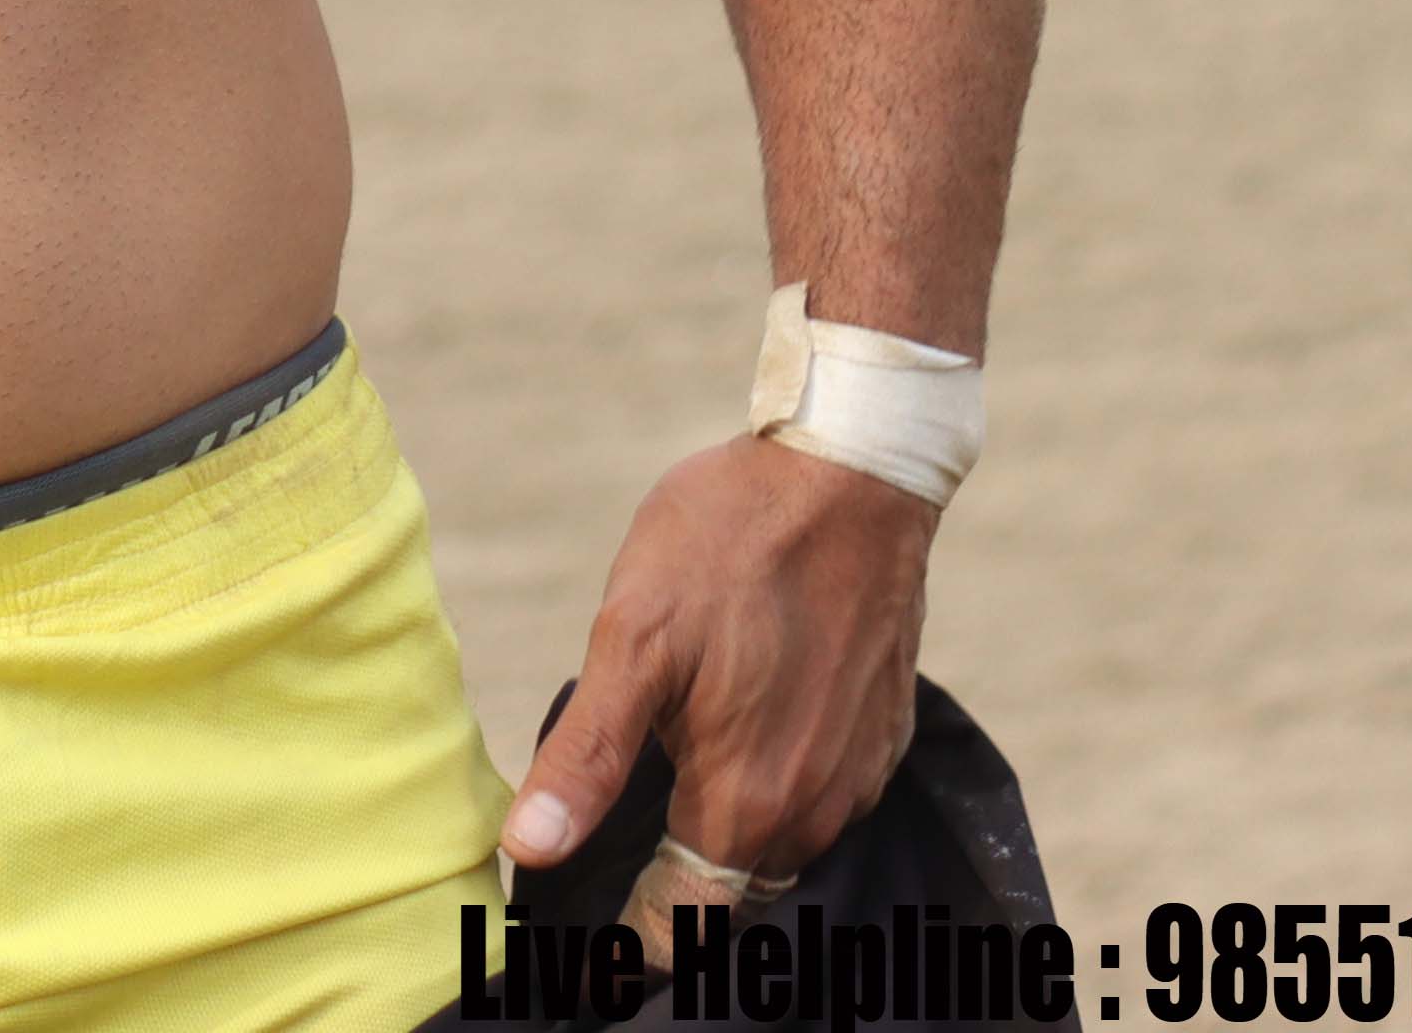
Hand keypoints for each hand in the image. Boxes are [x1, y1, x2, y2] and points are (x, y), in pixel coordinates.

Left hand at [502, 436, 932, 931]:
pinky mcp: (883, 735)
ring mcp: (857, 775)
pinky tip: (734, 747)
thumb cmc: (730, 542)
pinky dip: (775, 797)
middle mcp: (813, 809)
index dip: (628, 939)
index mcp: (745, 802)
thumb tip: (529, 850)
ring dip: (724, 845)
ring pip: (778, 853)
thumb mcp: (633, 638)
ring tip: (661, 805)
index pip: (682, 925)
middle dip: (671, 896)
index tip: (581, 939)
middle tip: (607, 861)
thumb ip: (584, 757)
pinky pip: (821, 801)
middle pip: (730, 897)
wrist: (851, 472)